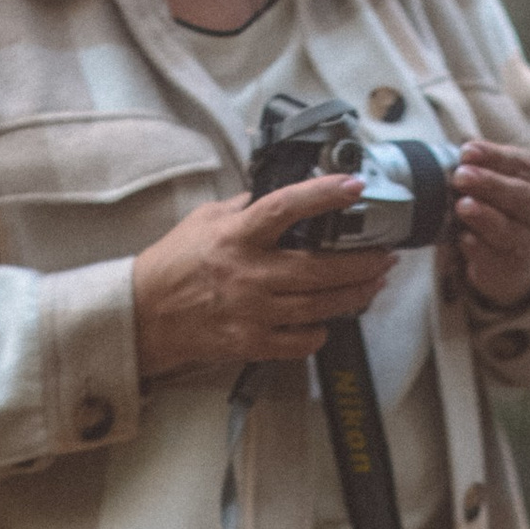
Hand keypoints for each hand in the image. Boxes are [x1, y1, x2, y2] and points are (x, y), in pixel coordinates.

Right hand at [131, 175, 393, 379]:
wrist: (144, 315)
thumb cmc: (174, 265)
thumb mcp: (205, 220)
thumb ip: (245, 207)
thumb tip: (280, 192)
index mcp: (236, 236)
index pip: (286, 208)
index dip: (323, 195)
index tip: (353, 186)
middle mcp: (248, 275)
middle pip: (320, 269)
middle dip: (362, 262)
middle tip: (385, 255)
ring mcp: (252, 312)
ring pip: (319, 307)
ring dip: (354, 295)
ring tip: (373, 284)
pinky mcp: (251, 343)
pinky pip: (300, 341)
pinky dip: (320, 331)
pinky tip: (328, 320)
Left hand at [451, 140, 529, 310]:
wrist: (512, 256)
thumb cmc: (501, 205)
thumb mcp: (498, 179)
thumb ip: (481, 163)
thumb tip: (461, 144)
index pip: (520, 163)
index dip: (493, 156)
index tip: (466, 150)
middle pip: (520, 195)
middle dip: (490, 183)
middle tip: (461, 175)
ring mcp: (527, 240)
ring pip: (508, 228)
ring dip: (484, 216)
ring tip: (462, 206)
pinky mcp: (509, 266)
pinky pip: (493, 256)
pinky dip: (477, 247)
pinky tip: (463, 238)